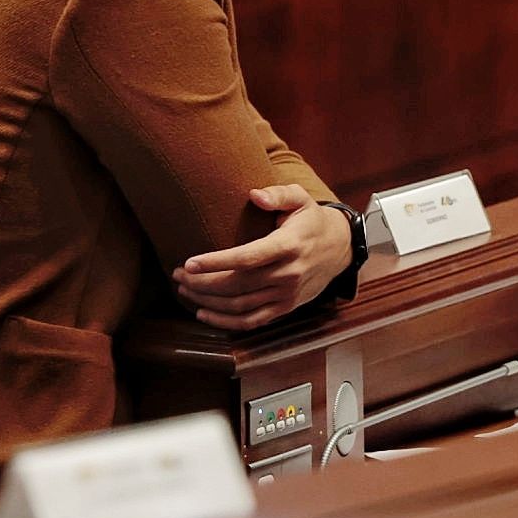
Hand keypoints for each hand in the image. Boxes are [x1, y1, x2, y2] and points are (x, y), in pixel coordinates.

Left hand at [172, 184, 352, 330]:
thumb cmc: (312, 221)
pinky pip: (251, 321)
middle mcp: (288, 273)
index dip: (216, 262)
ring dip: (207, 301)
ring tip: (184, 290)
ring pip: (239, 306)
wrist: (340, 248)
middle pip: (237, 285)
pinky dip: (225, 322)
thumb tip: (254, 195)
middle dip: (201, 283)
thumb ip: (278, 194)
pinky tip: (204, 313)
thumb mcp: (300, 198)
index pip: (248, 258)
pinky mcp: (285, 308)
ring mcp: (287, 295)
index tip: (189, 263)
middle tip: (178, 275)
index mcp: (289, 245)